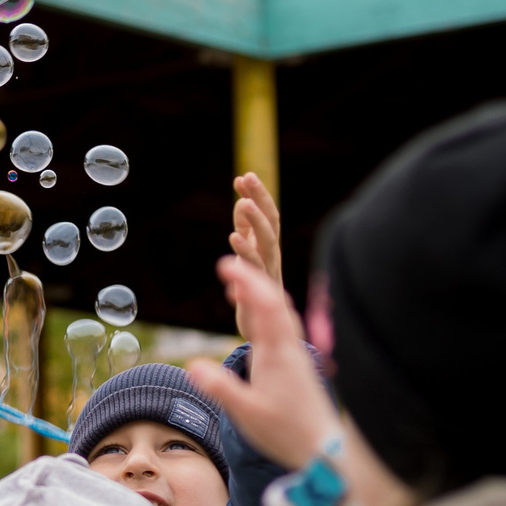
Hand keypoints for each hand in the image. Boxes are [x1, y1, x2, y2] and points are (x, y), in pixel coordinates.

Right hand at [187, 257, 339, 470]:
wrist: (324, 451)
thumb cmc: (286, 434)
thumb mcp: (247, 414)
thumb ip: (220, 389)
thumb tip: (192, 365)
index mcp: (278, 354)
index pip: (263, 305)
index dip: (246, 281)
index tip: (225, 264)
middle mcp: (290, 349)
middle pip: (275, 302)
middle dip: (253, 280)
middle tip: (229, 267)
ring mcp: (297, 357)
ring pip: (281, 315)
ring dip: (261, 296)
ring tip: (239, 289)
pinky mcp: (299, 367)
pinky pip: (283, 329)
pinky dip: (268, 315)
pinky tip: (259, 322)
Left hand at [229, 173, 281, 339]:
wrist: (270, 329)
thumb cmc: (258, 288)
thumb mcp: (250, 253)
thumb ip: (246, 229)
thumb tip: (241, 203)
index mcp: (269, 246)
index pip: (267, 215)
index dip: (257, 195)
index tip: (242, 176)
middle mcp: (272, 256)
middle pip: (270, 222)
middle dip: (259, 198)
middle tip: (247, 177)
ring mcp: (268, 272)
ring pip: (266, 242)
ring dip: (255, 222)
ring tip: (242, 203)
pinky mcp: (259, 290)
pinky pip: (254, 269)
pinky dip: (244, 252)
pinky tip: (233, 238)